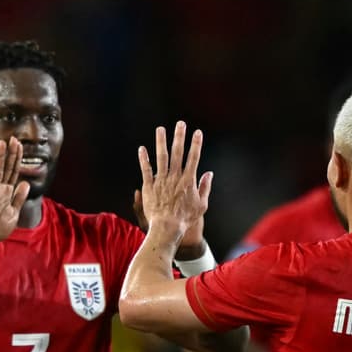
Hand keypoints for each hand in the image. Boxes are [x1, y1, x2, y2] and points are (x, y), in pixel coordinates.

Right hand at [0, 138, 31, 248]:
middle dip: (11, 153)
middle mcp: (0, 189)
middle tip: (14, 138)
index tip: (20, 146)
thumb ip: (18, 198)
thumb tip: (24, 182)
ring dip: (2, 156)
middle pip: (7, 167)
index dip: (18, 159)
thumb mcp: (13, 212)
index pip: (14, 172)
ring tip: (4, 142)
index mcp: (7, 192)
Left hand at [138, 123, 212, 239]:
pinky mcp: (149, 186)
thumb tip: (209, 174)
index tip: (197, 132)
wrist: (167, 227)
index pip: (194, 158)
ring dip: (161, 142)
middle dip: (180, 137)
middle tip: (180, 124)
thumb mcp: (201, 205)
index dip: (196, 144)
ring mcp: (161, 180)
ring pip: (161, 157)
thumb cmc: (185, 219)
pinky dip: (144, 159)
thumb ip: (205, 188)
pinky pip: (146, 170)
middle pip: (178, 153)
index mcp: (188, 180)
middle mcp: (175, 177)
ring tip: (160, 129)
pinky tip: (142, 148)